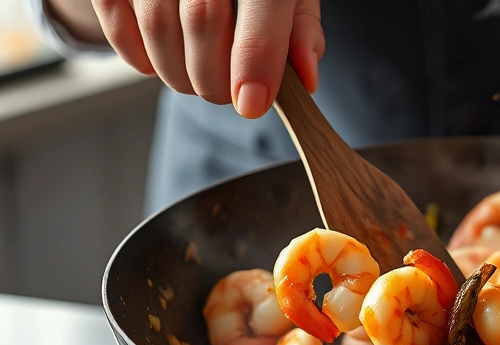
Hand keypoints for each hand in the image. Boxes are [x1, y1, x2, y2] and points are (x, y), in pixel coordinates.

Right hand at [92, 0, 323, 116]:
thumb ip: (299, 30)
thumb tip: (306, 78)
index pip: (259, 8)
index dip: (255, 63)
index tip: (252, 105)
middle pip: (203, 21)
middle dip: (215, 79)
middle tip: (226, 95)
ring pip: (158, 26)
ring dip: (178, 75)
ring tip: (197, 80)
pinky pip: (118, 21)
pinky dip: (137, 56)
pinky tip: (159, 63)